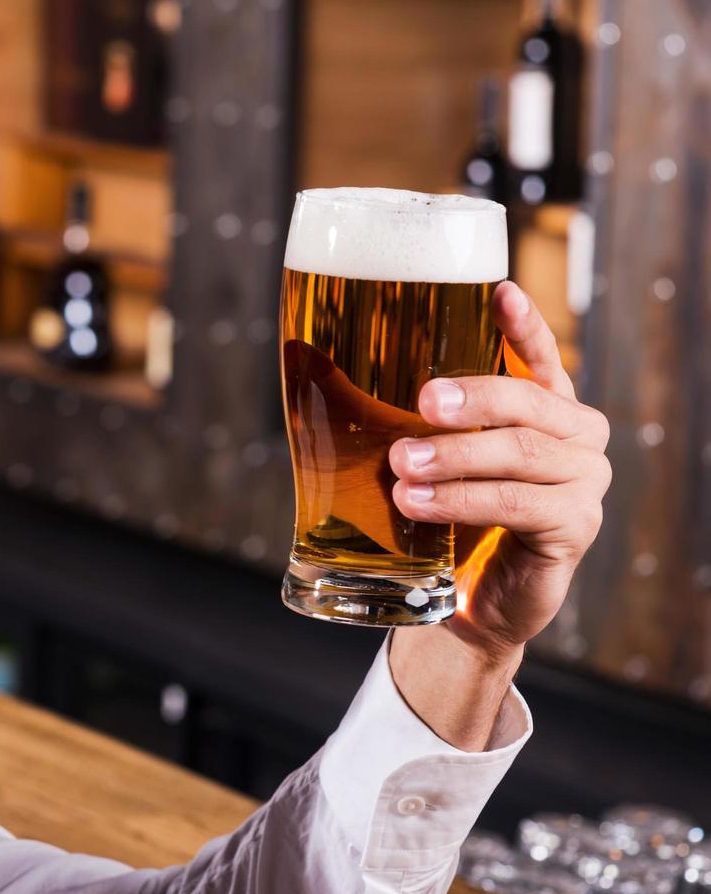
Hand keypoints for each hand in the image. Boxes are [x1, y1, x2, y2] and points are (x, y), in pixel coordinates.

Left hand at [388, 281, 611, 669]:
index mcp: (545, 408)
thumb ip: (400, 417)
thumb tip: (309, 364)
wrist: (468, 602)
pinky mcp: (573, 529)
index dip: (523, 325)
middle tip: (422, 403)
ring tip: (403, 466)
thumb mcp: (426, 459)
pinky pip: (519, 506)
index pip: (540, 356)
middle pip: (530, 402)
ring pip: (522, 455)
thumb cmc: (447, 519)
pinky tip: (419, 505)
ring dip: (457, 457)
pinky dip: (464, 502)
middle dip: (474, 398)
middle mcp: (576, 438)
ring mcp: (583, 483)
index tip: (499, 292)